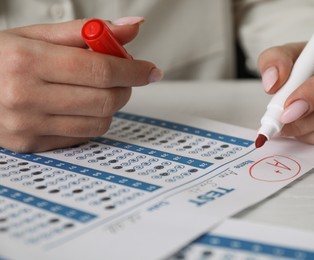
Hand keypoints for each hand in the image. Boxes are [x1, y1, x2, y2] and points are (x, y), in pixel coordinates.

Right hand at [0, 18, 162, 152]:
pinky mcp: (31, 145)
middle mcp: (24, 97)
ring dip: (111, 105)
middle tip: (123, 76)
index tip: (149, 70)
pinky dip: (92, 120)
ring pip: (99, 122)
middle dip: (125, 87)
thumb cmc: (1, 58)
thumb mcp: (36, 35)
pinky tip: (78, 106)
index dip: (134, 70)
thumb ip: (87, 32)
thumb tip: (132, 27)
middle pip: (105, 100)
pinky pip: (83, 136)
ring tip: (98, 90)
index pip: (100, 70)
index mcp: (26, 62)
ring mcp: (27, 127)